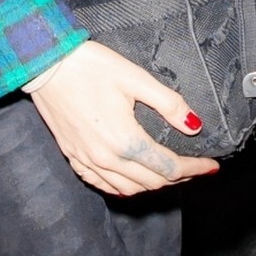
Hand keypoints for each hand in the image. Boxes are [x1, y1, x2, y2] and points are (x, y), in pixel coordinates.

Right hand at [27, 40, 218, 198]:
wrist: (44, 65)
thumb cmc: (90, 67)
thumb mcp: (135, 78)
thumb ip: (169, 104)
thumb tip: (194, 125)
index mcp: (125, 140)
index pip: (168, 167)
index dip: (195, 168)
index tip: (212, 166)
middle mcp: (106, 158)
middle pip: (151, 183)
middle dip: (179, 178)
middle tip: (196, 168)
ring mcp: (87, 160)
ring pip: (128, 189)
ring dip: (153, 185)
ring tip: (170, 174)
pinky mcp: (73, 157)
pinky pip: (102, 185)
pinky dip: (123, 187)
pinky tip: (132, 180)